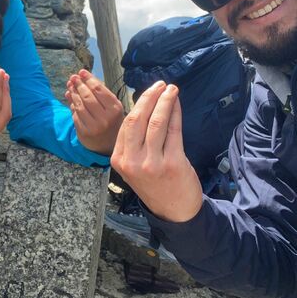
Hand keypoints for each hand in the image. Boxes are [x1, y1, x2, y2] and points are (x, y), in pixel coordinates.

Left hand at [65, 69, 123, 154]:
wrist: (110, 145)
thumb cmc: (112, 121)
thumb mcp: (113, 107)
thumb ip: (100, 93)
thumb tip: (83, 78)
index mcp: (115, 109)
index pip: (99, 90)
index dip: (89, 79)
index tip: (82, 71)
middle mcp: (105, 118)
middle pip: (88, 96)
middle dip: (79, 85)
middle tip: (74, 77)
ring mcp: (94, 126)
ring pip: (80, 105)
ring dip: (73, 93)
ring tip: (70, 85)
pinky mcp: (84, 133)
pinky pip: (75, 115)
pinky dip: (71, 104)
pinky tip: (70, 96)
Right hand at [111, 81, 202, 222]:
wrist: (175, 212)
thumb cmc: (155, 185)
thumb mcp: (134, 167)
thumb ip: (134, 143)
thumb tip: (144, 108)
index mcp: (119, 160)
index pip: (126, 124)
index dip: (139, 104)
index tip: (149, 92)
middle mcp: (132, 161)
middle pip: (138, 120)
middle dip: (149, 97)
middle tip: (160, 84)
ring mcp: (152, 163)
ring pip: (156, 122)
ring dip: (165, 101)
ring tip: (171, 89)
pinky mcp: (173, 163)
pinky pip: (173, 131)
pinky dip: (176, 114)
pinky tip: (177, 104)